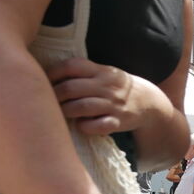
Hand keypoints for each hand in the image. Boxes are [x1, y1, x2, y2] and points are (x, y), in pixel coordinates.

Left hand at [48, 57, 165, 135]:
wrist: (149, 102)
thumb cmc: (117, 87)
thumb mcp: (104, 73)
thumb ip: (82, 72)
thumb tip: (46, 75)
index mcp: (101, 71)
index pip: (72, 66)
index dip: (53, 73)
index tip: (43, 80)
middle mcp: (107, 86)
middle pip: (70, 88)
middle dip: (54, 96)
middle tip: (47, 101)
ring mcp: (113, 104)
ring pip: (81, 107)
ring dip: (66, 111)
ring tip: (59, 113)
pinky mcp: (118, 121)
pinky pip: (97, 126)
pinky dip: (85, 126)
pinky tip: (81, 124)